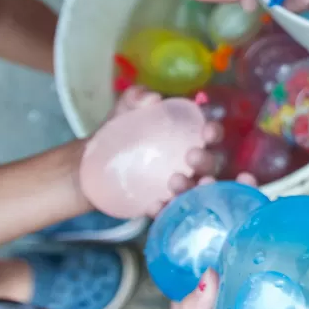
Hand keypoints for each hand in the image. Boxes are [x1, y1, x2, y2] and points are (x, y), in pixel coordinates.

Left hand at [107, 86, 222, 208]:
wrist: (94, 164)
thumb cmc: (121, 134)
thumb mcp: (125, 111)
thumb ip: (136, 98)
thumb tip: (152, 98)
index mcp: (188, 136)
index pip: (211, 136)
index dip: (215, 133)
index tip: (207, 132)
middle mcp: (191, 163)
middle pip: (211, 165)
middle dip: (207, 162)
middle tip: (191, 157)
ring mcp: (179, 186)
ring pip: (196, 191)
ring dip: (191, 186)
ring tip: (174, 181)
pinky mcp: (163, 205)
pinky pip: (170, 210)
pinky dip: (166, 208)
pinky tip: (154, 204)